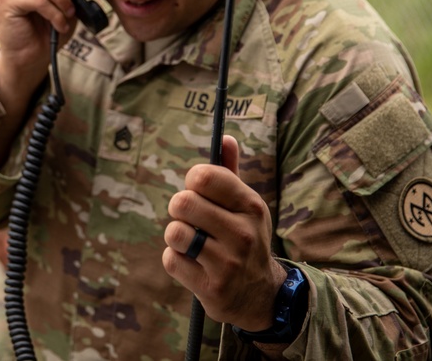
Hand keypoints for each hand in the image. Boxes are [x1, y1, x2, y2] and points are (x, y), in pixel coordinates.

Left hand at [161, 136, 286, 331]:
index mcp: (251, 206)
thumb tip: (226, 137)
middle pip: (182, 202)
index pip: (204, 176)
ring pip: (174, 232)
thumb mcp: (245, 206)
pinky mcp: (212, 288)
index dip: (192, 180)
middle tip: (191, 219)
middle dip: (179, 209)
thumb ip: (230, 172)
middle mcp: (243, 233)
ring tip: (193, 242)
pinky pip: (171, 260)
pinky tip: (194, 264)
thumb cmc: (243, 238)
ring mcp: (229, 263)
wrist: (259, 295)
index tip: (198, 190)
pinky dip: (176, 260)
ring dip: (176, 236)